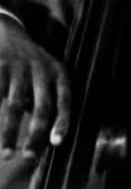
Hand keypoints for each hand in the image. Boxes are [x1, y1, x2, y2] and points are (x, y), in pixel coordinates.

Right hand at [0, 17, 69, 156]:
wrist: (7, 32)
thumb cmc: (31, 66)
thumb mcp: (46, 76)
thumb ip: (47, 101)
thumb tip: (48, 140)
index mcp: (58, 73)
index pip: (65, 101)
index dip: (62, 122)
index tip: (56, 144)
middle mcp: (41, 70)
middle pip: (41, 107)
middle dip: (35, 134)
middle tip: (29, 157)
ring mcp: (18, 68)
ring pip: (14, 107)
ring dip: (10, 132)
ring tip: (7, 151)